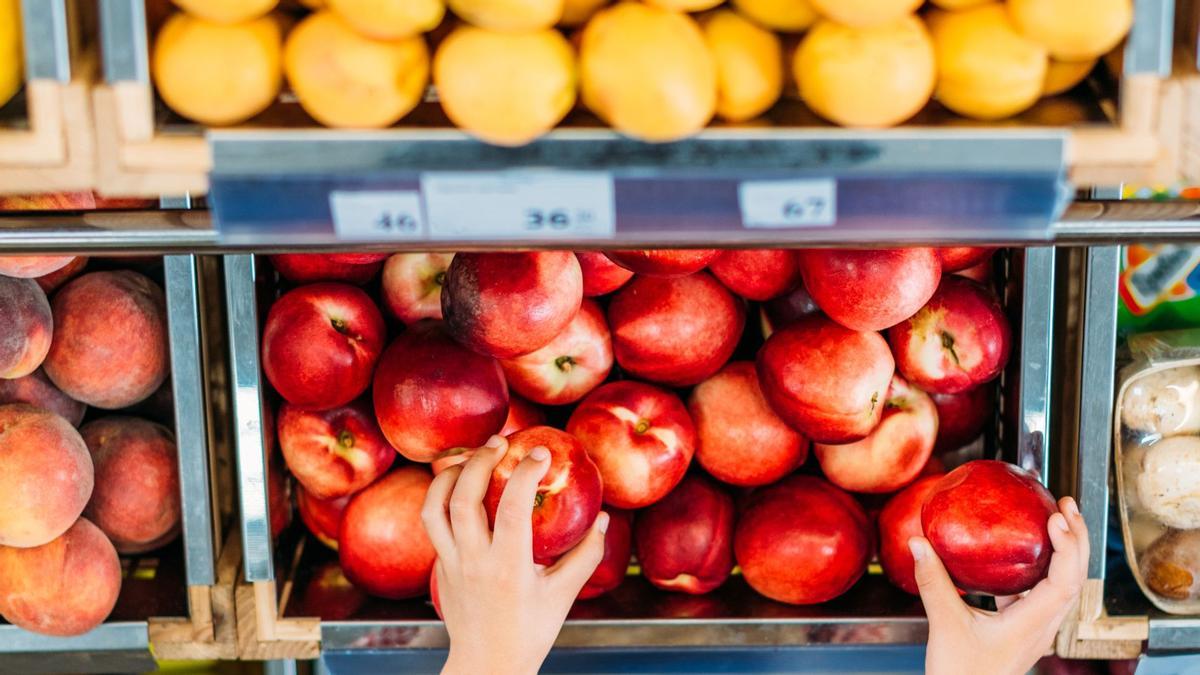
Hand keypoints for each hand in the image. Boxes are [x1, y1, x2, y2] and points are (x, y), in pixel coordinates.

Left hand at [422, 435, 608, 674]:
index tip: (540, 453)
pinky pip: (432, 522)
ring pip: (435, 507)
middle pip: (463, 498)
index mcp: (508, 567)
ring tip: (470, 457)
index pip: (511, 508)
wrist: (487, 665)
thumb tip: (603, 518)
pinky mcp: (440, 566)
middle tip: (500, 442)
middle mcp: (473, 561)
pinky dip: (441, 496)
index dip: (525, 473)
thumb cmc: (529, 632)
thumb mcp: (563, 595)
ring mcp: (451, 563)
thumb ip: (586, 555)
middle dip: (479, 461)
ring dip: (449, 475)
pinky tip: (458, 484)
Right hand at [912, 496, 1088, 674]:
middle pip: (1075, 577)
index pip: (1065, 580)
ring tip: (1057, 521)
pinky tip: (1023, 554)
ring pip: (1064, 584)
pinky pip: (1043, 592)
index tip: (1056, 518)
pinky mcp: (1024, 628)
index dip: (1067, 546)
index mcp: (1032, 624)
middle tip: (1065, 504)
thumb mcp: (945, 624)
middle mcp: (1043, 625)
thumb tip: (920, 543)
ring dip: (1066, 551)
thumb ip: (934, 582)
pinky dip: (1043, 566)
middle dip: (1076, 537)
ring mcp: (1037, 628)